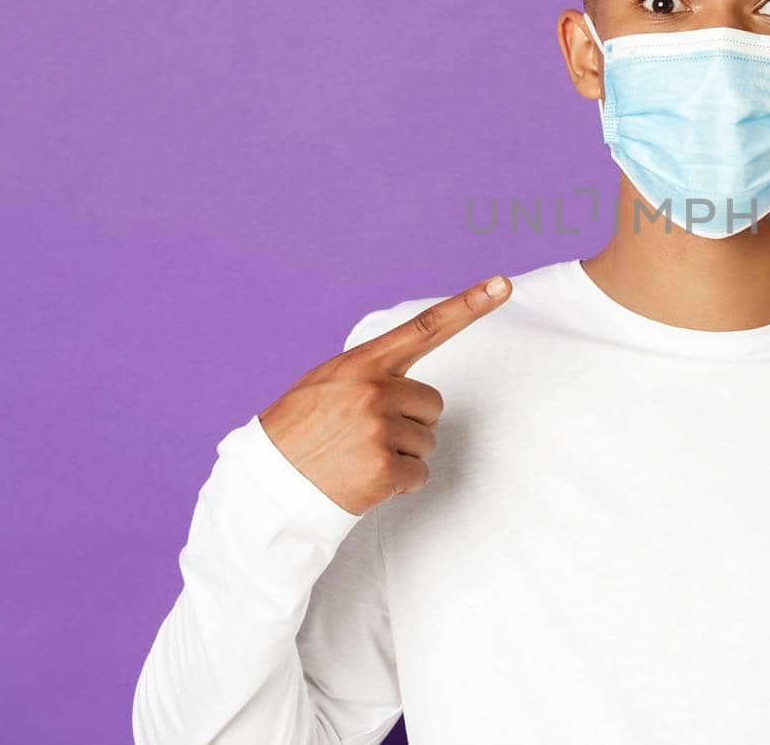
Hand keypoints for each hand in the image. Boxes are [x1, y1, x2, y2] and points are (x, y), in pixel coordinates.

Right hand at [257, 274, 511, 515]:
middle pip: (432, 404)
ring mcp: (379, 430)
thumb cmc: (299, 432)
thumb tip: (410, 386)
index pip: (424, 327)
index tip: (501, 285)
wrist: (268, 485)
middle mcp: (373, 391)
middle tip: (367, 437)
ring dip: (402, 455)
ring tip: (359, 457)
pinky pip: (418, 474)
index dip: (467, 305)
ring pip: (427, 441)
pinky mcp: (383, 469)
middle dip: (410, 423)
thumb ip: (370, 375)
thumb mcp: (327, 384)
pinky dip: (398, 483)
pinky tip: (364, 480)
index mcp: (361, 365)